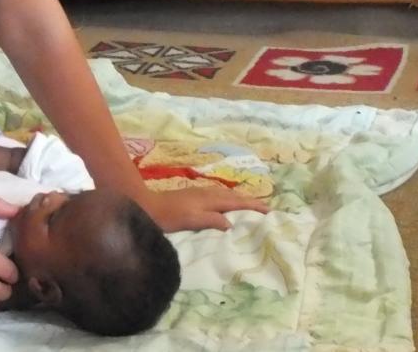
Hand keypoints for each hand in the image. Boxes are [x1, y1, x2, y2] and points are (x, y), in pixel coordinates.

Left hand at [137, 186, 269, 231]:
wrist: (148, 207)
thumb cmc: (170, 216)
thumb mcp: (192, 220)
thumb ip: (212, 220)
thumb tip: (233, 224)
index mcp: (211, 199)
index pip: (238, 202)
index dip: (254, 206)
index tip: (270, 211)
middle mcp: (208, 193)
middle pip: (235, 196)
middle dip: (251, 201)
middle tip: (266, 210)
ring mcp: (201, 193)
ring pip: (227, 195)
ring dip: (241, 200)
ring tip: (252, 208)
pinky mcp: (194, 196)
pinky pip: (219, 197)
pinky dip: (230, 201)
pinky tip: (227, 207)